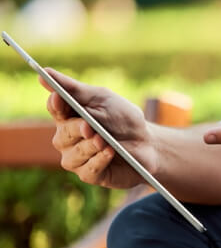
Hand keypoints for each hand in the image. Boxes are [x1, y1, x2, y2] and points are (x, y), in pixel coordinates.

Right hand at [41, 69, 155, 187]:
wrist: (148, 145)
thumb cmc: (124, 120)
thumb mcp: (103, 99)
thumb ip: (75, 89)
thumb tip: (45, 72)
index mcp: (69, 116)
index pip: (55, 109)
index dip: (56, 104)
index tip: (59, 98)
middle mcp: (68, 139)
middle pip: (63, 134)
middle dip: (76, 129)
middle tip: (89, 126)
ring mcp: (77, 158)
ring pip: (74, 154)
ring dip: (90, 147)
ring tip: (104, 140)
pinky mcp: (90, 175)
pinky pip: (88, 170)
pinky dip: (99, 160)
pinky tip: (110, 152)